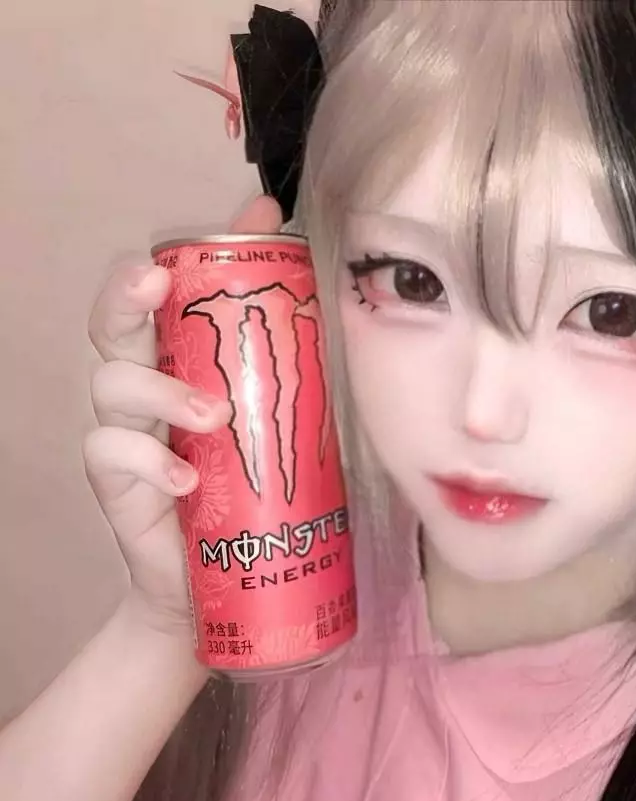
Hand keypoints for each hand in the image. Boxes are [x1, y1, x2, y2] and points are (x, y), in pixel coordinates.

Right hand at [84, 196, 282, 629]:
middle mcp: (150, 390)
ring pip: (109, 380)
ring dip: (160, 390)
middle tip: (158, 283)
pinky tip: (187, 481)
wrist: (222, 586)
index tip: (259, 210)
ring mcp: (129, 436)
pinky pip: (108, 452)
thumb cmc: (259, 499)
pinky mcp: (117, 486)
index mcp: (190, 366)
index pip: (185, 295)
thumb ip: (303, 381)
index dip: (212, 247)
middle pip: (116, 321)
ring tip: (212, 418)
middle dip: (129, 290)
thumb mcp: (290, 433)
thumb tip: (357, 323)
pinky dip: (148, 461)